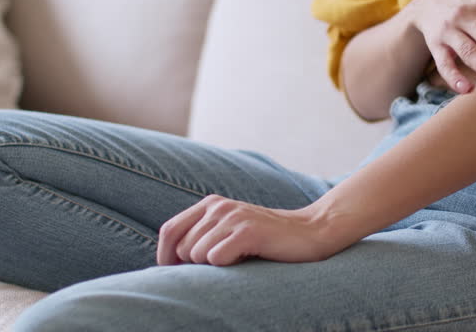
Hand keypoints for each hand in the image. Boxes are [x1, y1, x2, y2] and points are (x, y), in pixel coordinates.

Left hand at [157, 195, 341, 265]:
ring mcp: (234, 217)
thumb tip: (167, 260)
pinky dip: (228, 265)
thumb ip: (202, 236)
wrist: (310, 232)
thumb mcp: (229, 230)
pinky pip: (216, 258)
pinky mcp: (248, 231)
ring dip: (215, 265)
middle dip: (197, 264)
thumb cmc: (266, 239)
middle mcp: (218, 206)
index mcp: (210, 204)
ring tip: (239, 257)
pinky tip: (247, 257)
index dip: (165, 256)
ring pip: (198, 255)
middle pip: (182, 249)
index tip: (178, 272)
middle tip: (225, 261)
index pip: (168, 231)